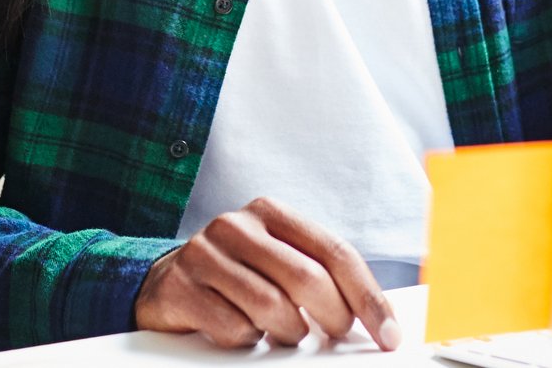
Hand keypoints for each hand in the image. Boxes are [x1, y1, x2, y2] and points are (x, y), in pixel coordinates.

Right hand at [132, 197, 399, 351]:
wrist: (163, 282)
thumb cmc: (235, 275)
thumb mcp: (276, 260)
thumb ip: (317, 273)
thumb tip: (375, 316)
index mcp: (270, 213)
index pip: (334, 252)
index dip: (368, 297)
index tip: (388, 332)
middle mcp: (236, 226)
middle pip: (307, 279)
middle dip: (333, 318)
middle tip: (332, 335)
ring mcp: (204, 254)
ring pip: (272, 308)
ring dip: (287, 333)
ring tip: (281, 332)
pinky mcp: (181, 287)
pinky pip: (235, 328)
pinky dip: (248, 340)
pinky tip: (242, 330)